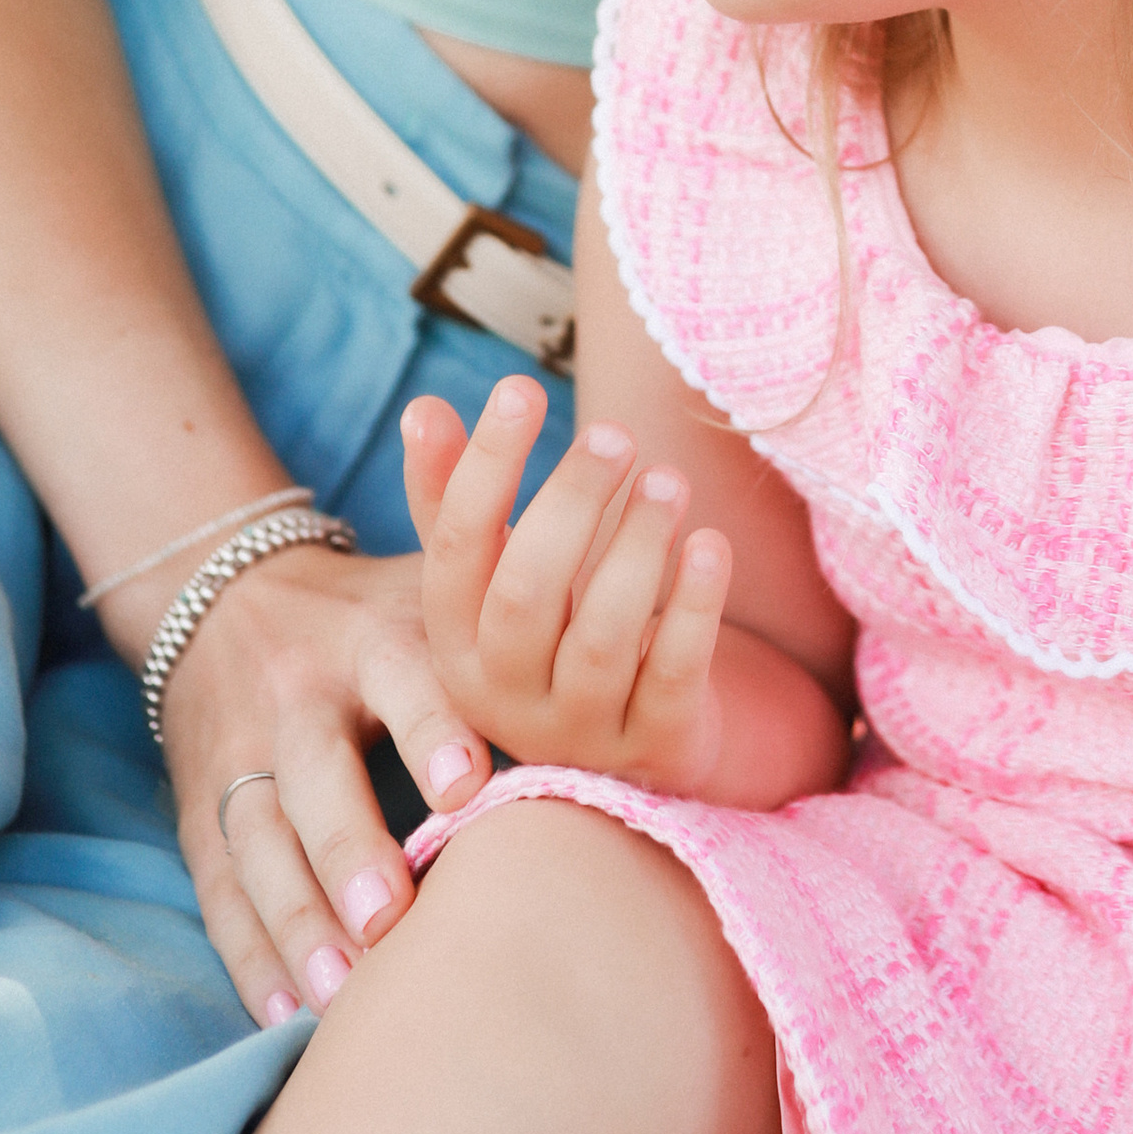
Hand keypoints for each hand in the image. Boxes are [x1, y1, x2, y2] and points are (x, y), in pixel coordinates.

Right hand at [156, 540, 492, 1029]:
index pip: (401, 675)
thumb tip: (634, 642)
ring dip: (295, 921)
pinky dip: (248, 954)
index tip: (466, 787)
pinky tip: (281, 1015)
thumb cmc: (376, 613)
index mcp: (371, 633)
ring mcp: (241, 752)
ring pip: (257, 840)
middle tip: (389, 922)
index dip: (430, 728)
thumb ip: (507, 630)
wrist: (229, 590)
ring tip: (337, 999)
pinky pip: (220, 887)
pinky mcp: (201, 809)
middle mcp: (298, 692)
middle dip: (346, 848)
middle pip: (313, 771)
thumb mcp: (433, 592)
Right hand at [402, 378, 731, 791]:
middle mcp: (505, 697)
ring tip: (668, 477)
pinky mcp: (656, 746)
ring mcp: (581, 730)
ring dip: (637, 545)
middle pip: (526, 595)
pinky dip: (694, 606)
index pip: (455, 550)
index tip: (519, 388)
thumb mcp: (493, 571)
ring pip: (601, 637)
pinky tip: (711, 542)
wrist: (629, 741)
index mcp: (453, 645)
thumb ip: (454, 494)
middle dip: (571, 503)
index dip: (484, 466)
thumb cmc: (549, 627)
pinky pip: (674, 674)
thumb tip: (421, 408)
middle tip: (615, 433)